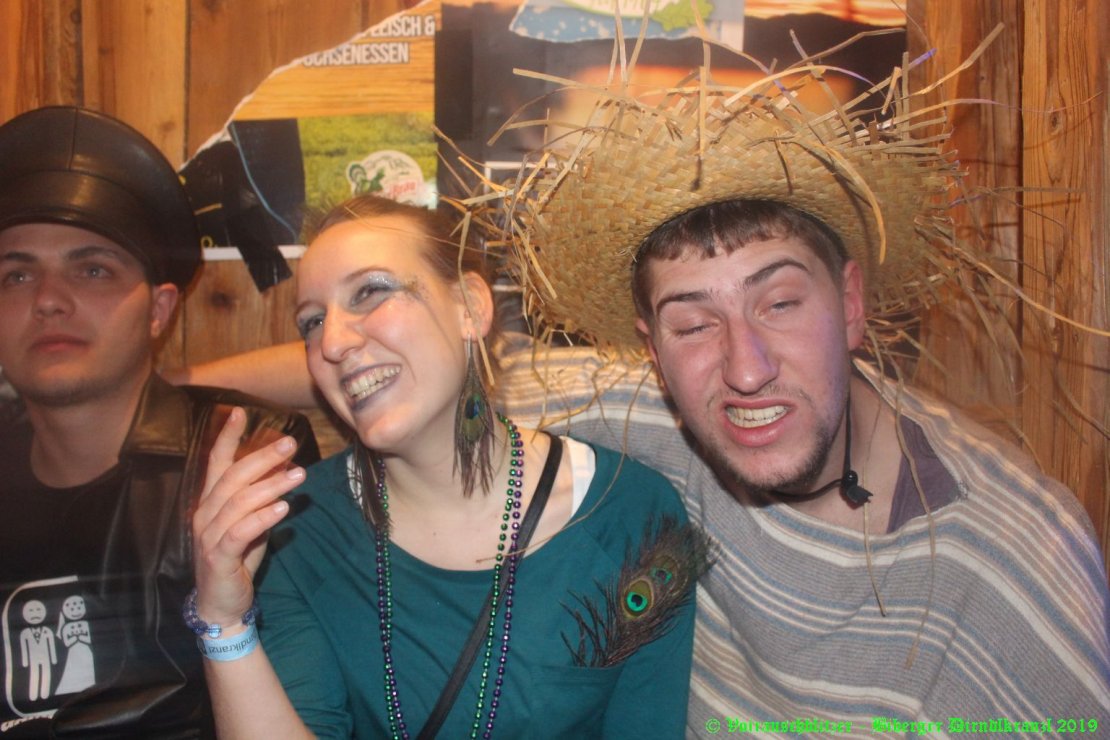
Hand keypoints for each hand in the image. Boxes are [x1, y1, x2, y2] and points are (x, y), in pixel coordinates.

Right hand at [192, 407, 304, 628]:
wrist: (223, 603)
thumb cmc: (238, 557)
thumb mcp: (254, 520)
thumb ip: (264, 494)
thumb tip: (286, 464)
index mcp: (210, 501)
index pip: (216, 463)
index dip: (226, 437)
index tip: (239, 412)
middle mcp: (205, 513)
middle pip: (232, 477)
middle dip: (262, 457)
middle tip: (291, 443)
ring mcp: (208, 535)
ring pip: (238, 502)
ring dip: (271, 485)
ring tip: (299, 475)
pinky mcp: (218, 556)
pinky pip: (240, 532)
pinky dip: (262, 517)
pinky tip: (284, 508)